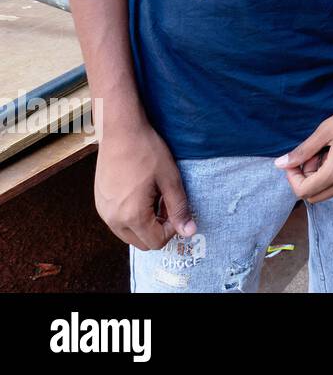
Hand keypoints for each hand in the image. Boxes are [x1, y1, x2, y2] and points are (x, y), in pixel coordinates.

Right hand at [95, 122, 196, 249]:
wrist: (120, 132)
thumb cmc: (147, 152)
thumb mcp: (170, 180)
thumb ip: (179, 209)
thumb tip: (189, 232)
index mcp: (131, 215)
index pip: (156, 242)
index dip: (171, 229)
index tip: (176, 209)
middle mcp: (113, 219)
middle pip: (141, 242)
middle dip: (158, 229)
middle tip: (167, 205)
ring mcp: (103, 211)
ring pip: (128, 234)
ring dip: (145, 224)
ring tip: (155, 198)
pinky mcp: (100, 203)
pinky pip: (118, 222)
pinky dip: (131, 217)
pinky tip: (141, 194)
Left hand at [275, 84, 332, 202]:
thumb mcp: (325, 130)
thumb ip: (302, 151)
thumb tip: (280, 164)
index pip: (303, 191)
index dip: (292, 177)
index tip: (295, 159)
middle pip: (315, 196)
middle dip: (306, 179)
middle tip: (311, 155)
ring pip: (330, 190)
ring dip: (321, 177)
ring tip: (326, 151)